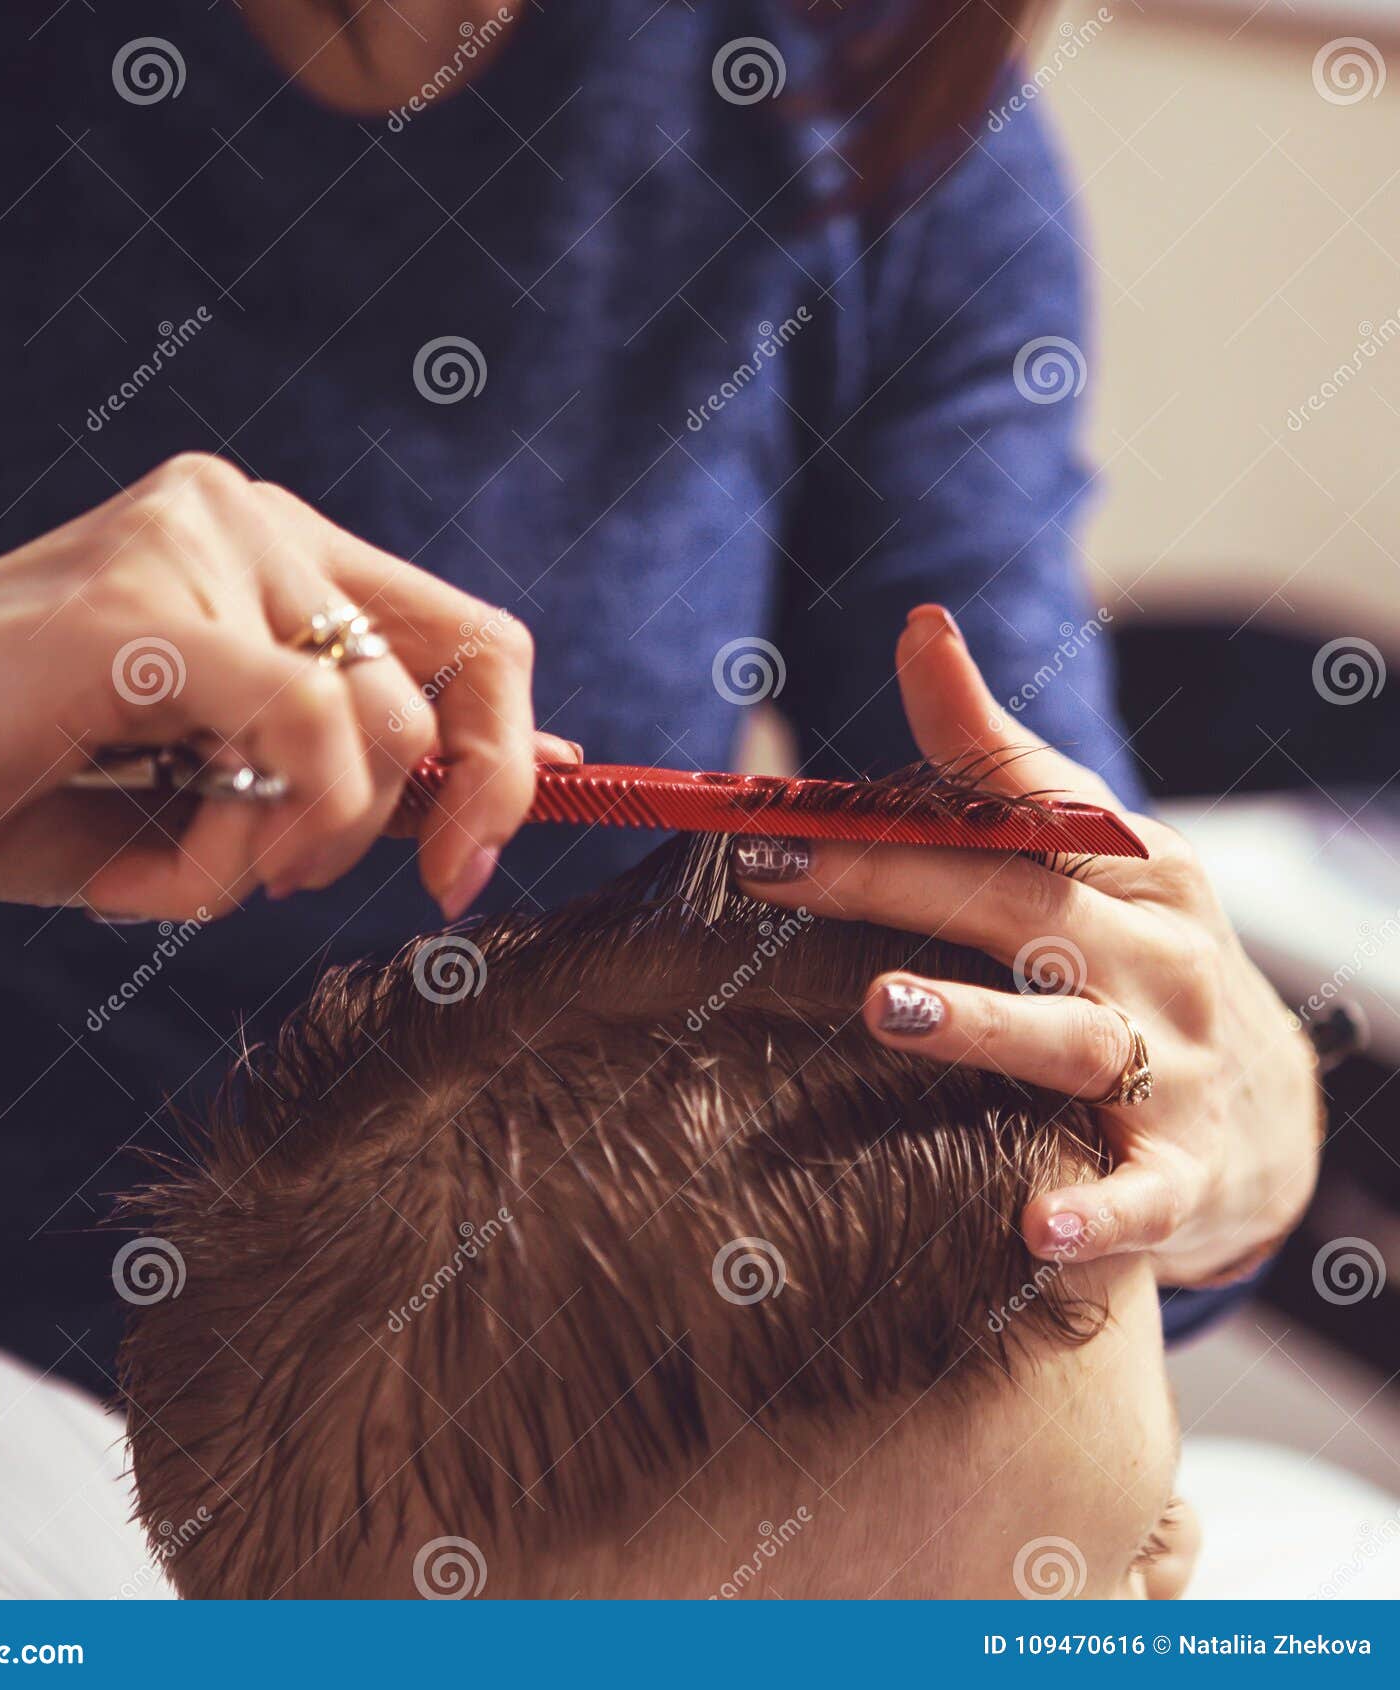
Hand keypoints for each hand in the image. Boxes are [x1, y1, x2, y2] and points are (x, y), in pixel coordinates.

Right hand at [0, 453, 570, 920]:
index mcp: (266, 547)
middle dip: (461, 809)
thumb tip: (493, 795)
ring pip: (384, 729)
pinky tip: (153, 874)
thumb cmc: (4, 788)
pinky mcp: (151, 603)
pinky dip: (255, 843)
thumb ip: (345, 778)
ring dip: (299, 852)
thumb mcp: (213, 795)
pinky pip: (308, 732)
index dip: (509, 752)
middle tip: (391, 891)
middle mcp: (246, 516)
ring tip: (181, 873)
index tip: (473, 858)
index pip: (464, 633)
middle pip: (469, 666)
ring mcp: (199, 541)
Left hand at [735, 604, 1321, 1286]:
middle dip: (892, 886)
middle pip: (1017, 908)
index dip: (898, 805)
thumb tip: (921, 626)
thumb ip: (1000, 762)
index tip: (773, 810)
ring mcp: (1172, 1068)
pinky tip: (1037, 1227)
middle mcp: (1155, 958)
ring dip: (979, 1022)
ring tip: (885, 1007)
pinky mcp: (1183, 1175)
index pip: (1015, 818)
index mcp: (1133, 871)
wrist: (1276, 1115)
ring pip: (1068, 1039)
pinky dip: (1096, 1211)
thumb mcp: (1098, 856)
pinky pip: (1139, 1195)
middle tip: (776, 872)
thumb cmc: (1144, 959)